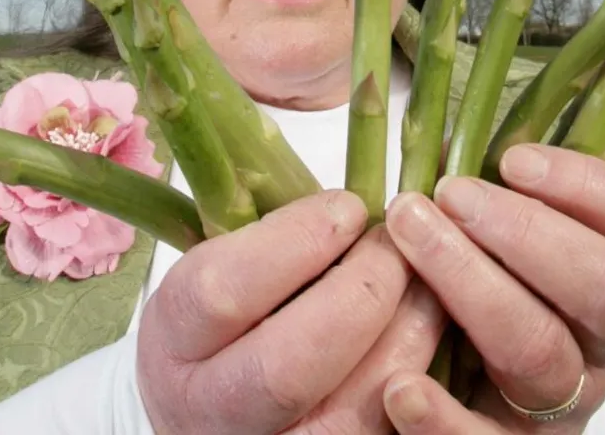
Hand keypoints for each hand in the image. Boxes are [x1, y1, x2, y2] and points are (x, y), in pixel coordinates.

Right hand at [136, 189, 437, 434]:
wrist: (210, 409)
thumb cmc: (222, 321)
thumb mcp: (214, 267)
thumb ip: (267, 234)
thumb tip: (350, 193)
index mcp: (175, 340)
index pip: (222, 293)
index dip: (296, 242)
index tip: (346, 207)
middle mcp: (214, 409)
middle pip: (288, 367)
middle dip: (360, 293)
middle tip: (393, 246)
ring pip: (355, 405)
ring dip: (408, 327)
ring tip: (424, 276)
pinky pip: (389, 422)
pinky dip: (422, 367)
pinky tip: (430, 323)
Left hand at [380, 144, 604, 433]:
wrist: (452, 391)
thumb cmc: (470, 285)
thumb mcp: (489, 235)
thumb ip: (485, 190)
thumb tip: (442, 141)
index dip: (588, 186)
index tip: (513, 158)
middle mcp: (600, 342)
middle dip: (529, 232)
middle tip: (450, 194)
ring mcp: (561, 402)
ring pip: (542, 352)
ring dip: (474, 288)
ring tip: (410, 236)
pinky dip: (444, 419)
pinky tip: (400, 387)